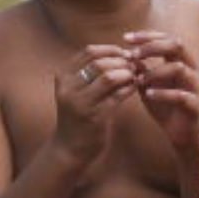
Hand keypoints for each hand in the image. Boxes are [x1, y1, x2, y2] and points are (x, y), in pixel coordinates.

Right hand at [48, 43, 135, 164]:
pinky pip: (117, 96)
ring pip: (108, 77)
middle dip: (121, 61)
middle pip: (99, 63)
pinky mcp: (94, 117)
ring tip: (135, 75)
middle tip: (134, 64)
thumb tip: (120, 53)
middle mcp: (68, 88)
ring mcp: (80, 103)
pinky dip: (129, 88)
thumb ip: (92, 72)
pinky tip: (135, 87)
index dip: (110, 50)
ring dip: (126, 74)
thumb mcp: (78, 90)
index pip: (89, 52)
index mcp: (64, 76)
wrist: (70, 147)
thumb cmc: (79, 114)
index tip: (124, 54)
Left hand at [122, 28, 198, 157]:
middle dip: (152, 46)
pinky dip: (164, 93)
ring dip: (155, 71)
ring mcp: (195, 86)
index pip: (167, 38)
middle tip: (132, 54)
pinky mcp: (195, 105)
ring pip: (179, 67)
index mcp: (181, 61)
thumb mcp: (149, 85)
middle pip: (177, 45)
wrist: (181, 134)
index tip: (126, 38)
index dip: (147, 36)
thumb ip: (140, 70)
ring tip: (138, 80)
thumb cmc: (166, 107)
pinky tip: (148, 94)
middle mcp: (191, 69)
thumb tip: (126, 54)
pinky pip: (182, 95)